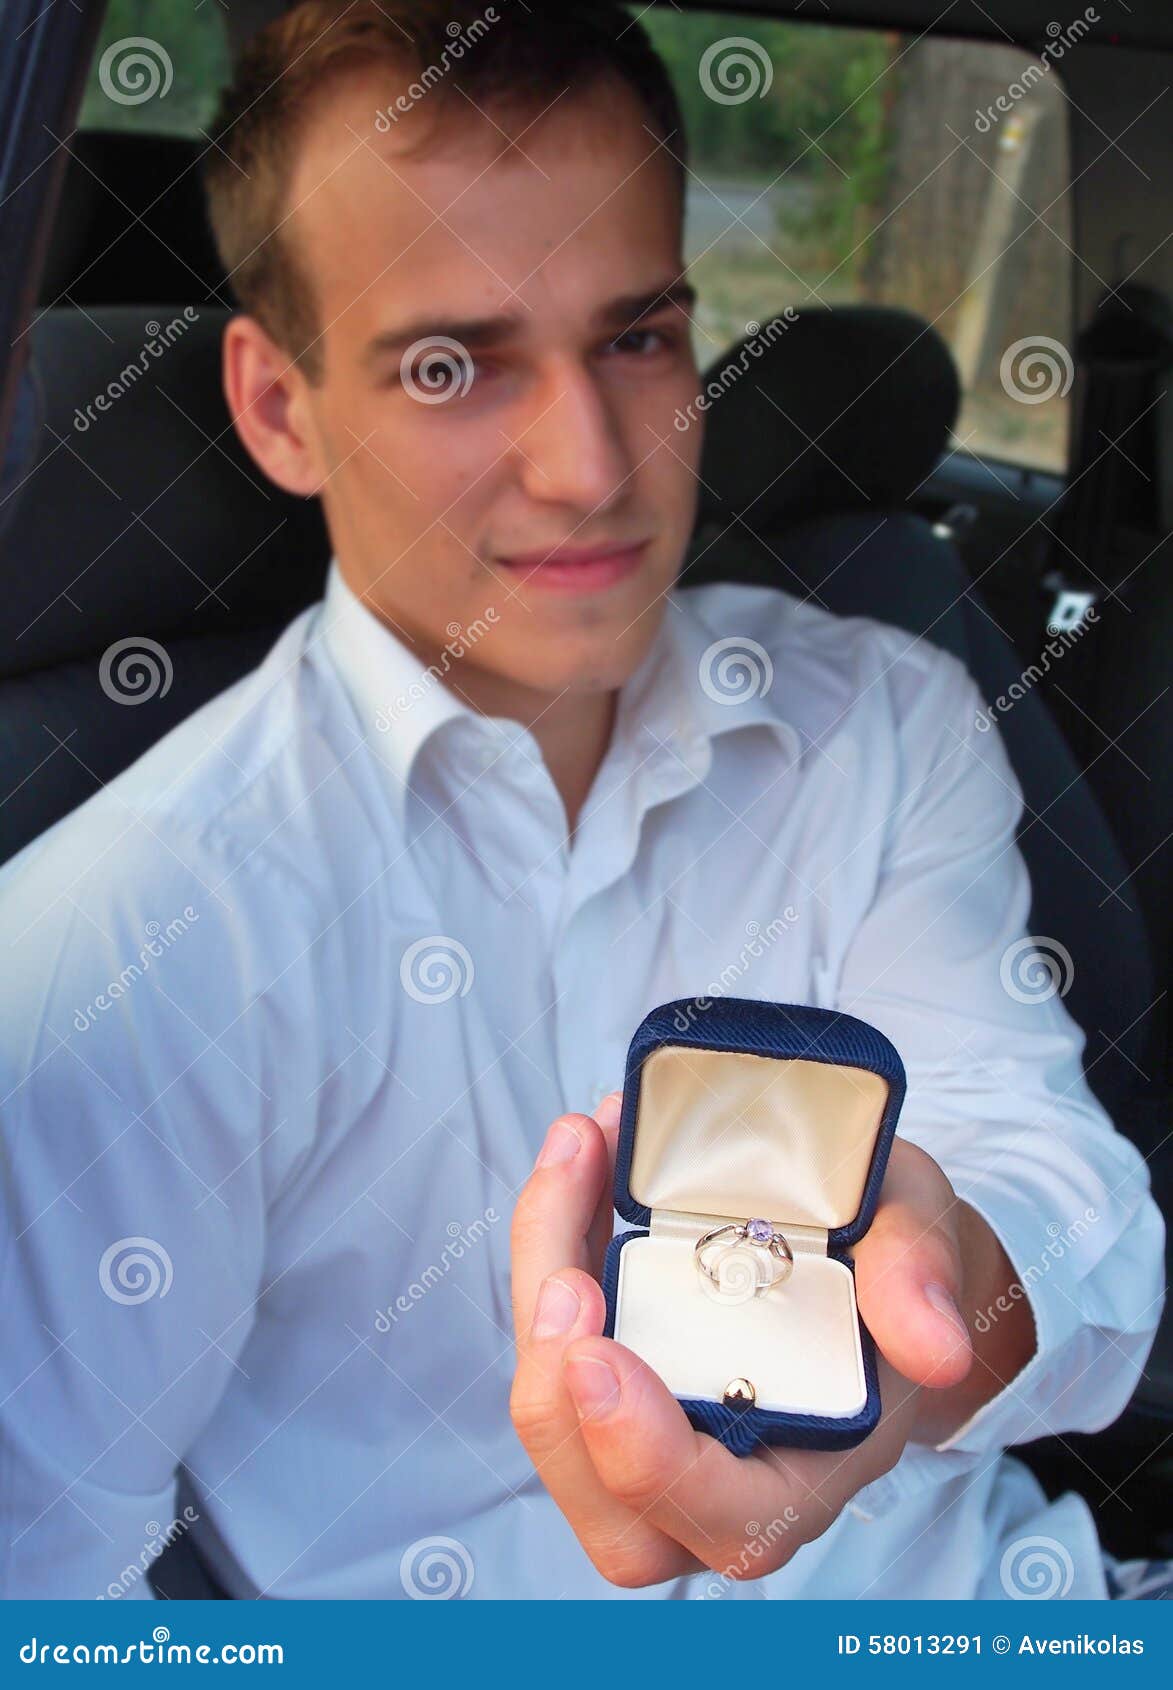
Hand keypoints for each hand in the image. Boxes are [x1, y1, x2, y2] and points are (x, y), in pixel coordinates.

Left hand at [510, 1097, 1030, 1587]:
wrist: (869, 1241)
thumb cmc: (891, 1253)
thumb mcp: (920, 1236)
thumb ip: (920, 1280)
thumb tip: (936, 1346)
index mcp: (815, 1468)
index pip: (725, 1521)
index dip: (648, 1459)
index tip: (601, 1357)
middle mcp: (721, 1476)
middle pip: (607, 1498)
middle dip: (560, 1388)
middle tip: (566, 1272)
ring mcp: (653, 1428)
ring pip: (556, 1418)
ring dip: (541, 1289)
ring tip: (576, 1161)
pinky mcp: (611, 1364)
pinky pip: (552, 1337)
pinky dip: (549, 1244)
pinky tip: (579, 1157)